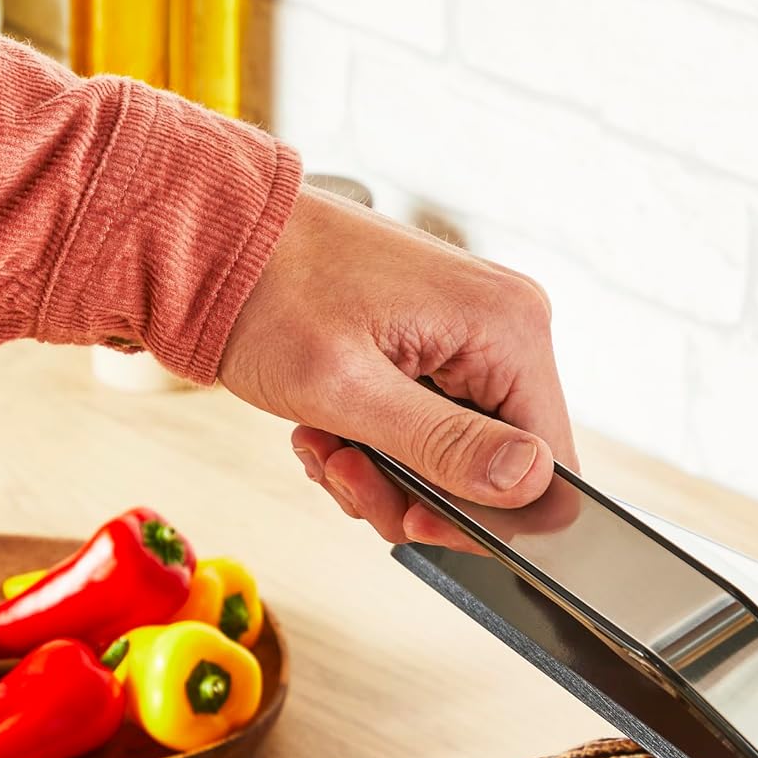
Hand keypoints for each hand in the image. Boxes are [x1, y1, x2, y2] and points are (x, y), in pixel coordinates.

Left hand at [218, 185, 575, 547]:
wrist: (210, 239)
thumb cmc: (267, 294)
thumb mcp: (352, 389)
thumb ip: (446, 444)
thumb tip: (529, 481)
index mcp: (508, 327)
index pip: (547, 466)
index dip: (486, 513)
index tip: (413, 518)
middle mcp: (505, 326)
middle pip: (499, 469)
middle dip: (419, 493)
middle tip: (347, 477)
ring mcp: (471, 335)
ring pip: (459, 460)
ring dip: (386, 476)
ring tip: (325, 447)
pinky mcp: (437, 346)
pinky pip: (431, 431)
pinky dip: (376, 450)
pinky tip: (327, 430)